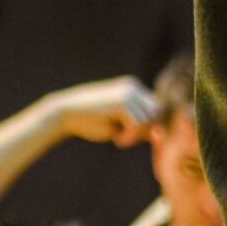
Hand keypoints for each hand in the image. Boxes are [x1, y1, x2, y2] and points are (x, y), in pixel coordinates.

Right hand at [38, 75, 157, 147]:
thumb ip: (139, 126)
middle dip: (144, 129)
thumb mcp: (119, 123)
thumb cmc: (91, 121)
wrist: (65, 114)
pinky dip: (129, 137)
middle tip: (125, 138)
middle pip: (155, 112)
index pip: (153, 107)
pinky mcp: (122, 103)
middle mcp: (133, 86)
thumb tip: (161, 135)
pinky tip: (115, 138)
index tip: (129, 134)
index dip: (146, 124)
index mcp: (132, 87)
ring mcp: (129, 93)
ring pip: (148, 120)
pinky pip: (138, 125)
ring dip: (136, 134)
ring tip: (119, 138)